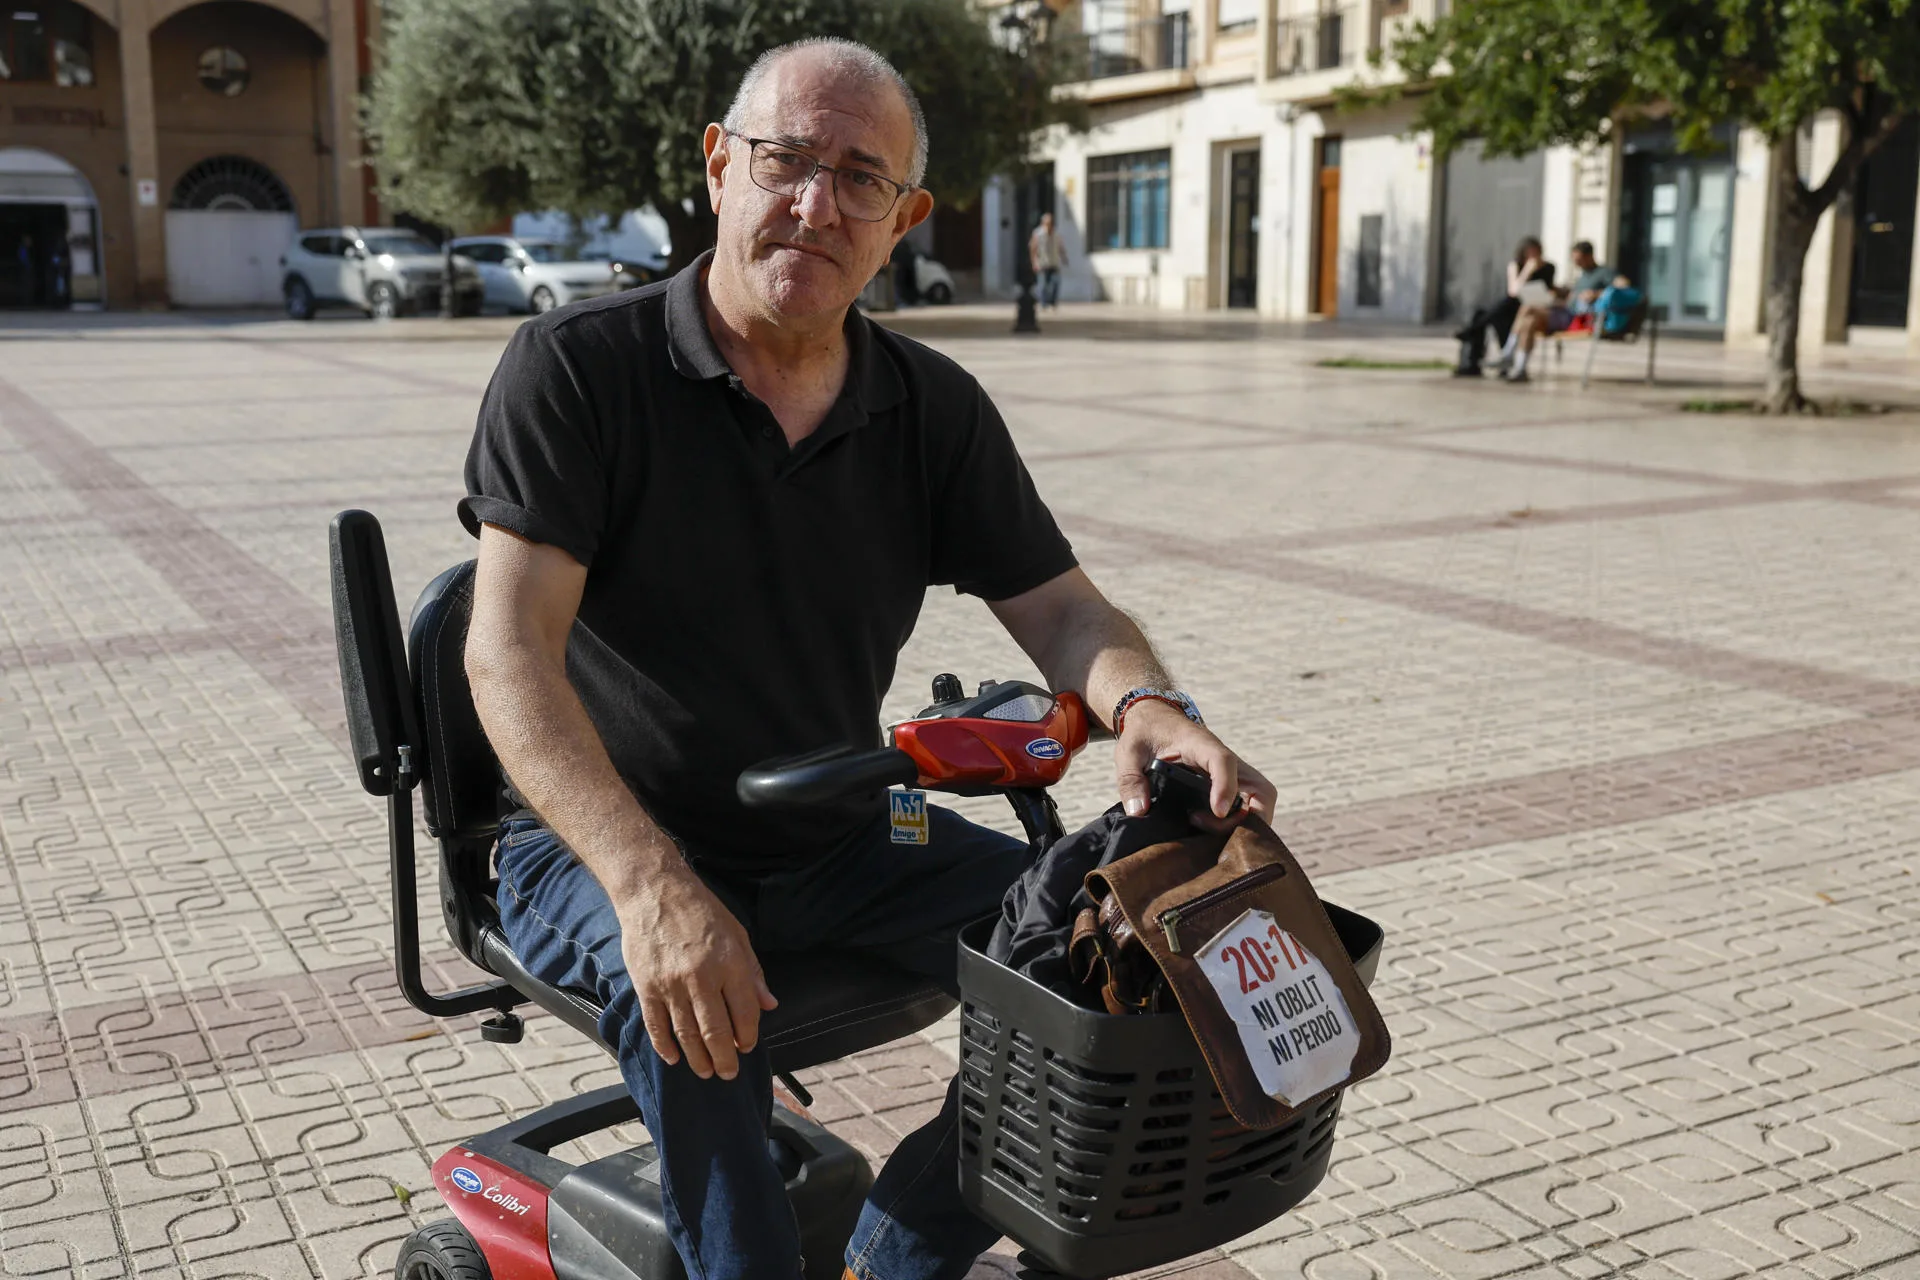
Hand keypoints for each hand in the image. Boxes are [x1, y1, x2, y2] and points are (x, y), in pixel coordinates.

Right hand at [616, 867, 776, 1080]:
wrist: (654, 890)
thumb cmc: (701, 910)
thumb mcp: (737, 934)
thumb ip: (753, 972)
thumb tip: (769, 1004)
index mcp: (729, 963)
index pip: (745, 1012)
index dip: (748, 1035)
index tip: (747, 1046)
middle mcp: (702, 977)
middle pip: (716, 1031)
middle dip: (725, 1058)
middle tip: (728, 1073)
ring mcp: (671, 984)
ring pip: (686, 1034)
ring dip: (698, 1058)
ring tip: (706, 1072)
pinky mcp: (646, 986)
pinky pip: (657, 1025)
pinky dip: (665, 1046)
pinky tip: (674, 1058)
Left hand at [1113, 699, 1277, 831]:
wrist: (1156, 720)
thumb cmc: (1145, 733)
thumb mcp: (1129, 753)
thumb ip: (1130, 780)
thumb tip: (1139, 811)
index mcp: (1200, 743)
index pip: (1224, 761)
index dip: (1226, 786)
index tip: (1217, 811)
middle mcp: (1225, 759)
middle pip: (1260, 790)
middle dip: (1249, 819)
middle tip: (1210, 825)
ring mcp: (1232, 773)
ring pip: (1261, 802)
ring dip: (1246, 824)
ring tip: (1205, 826)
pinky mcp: (1230, 784)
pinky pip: (1249, 806)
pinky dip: (1240, 823)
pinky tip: (1210, 830)